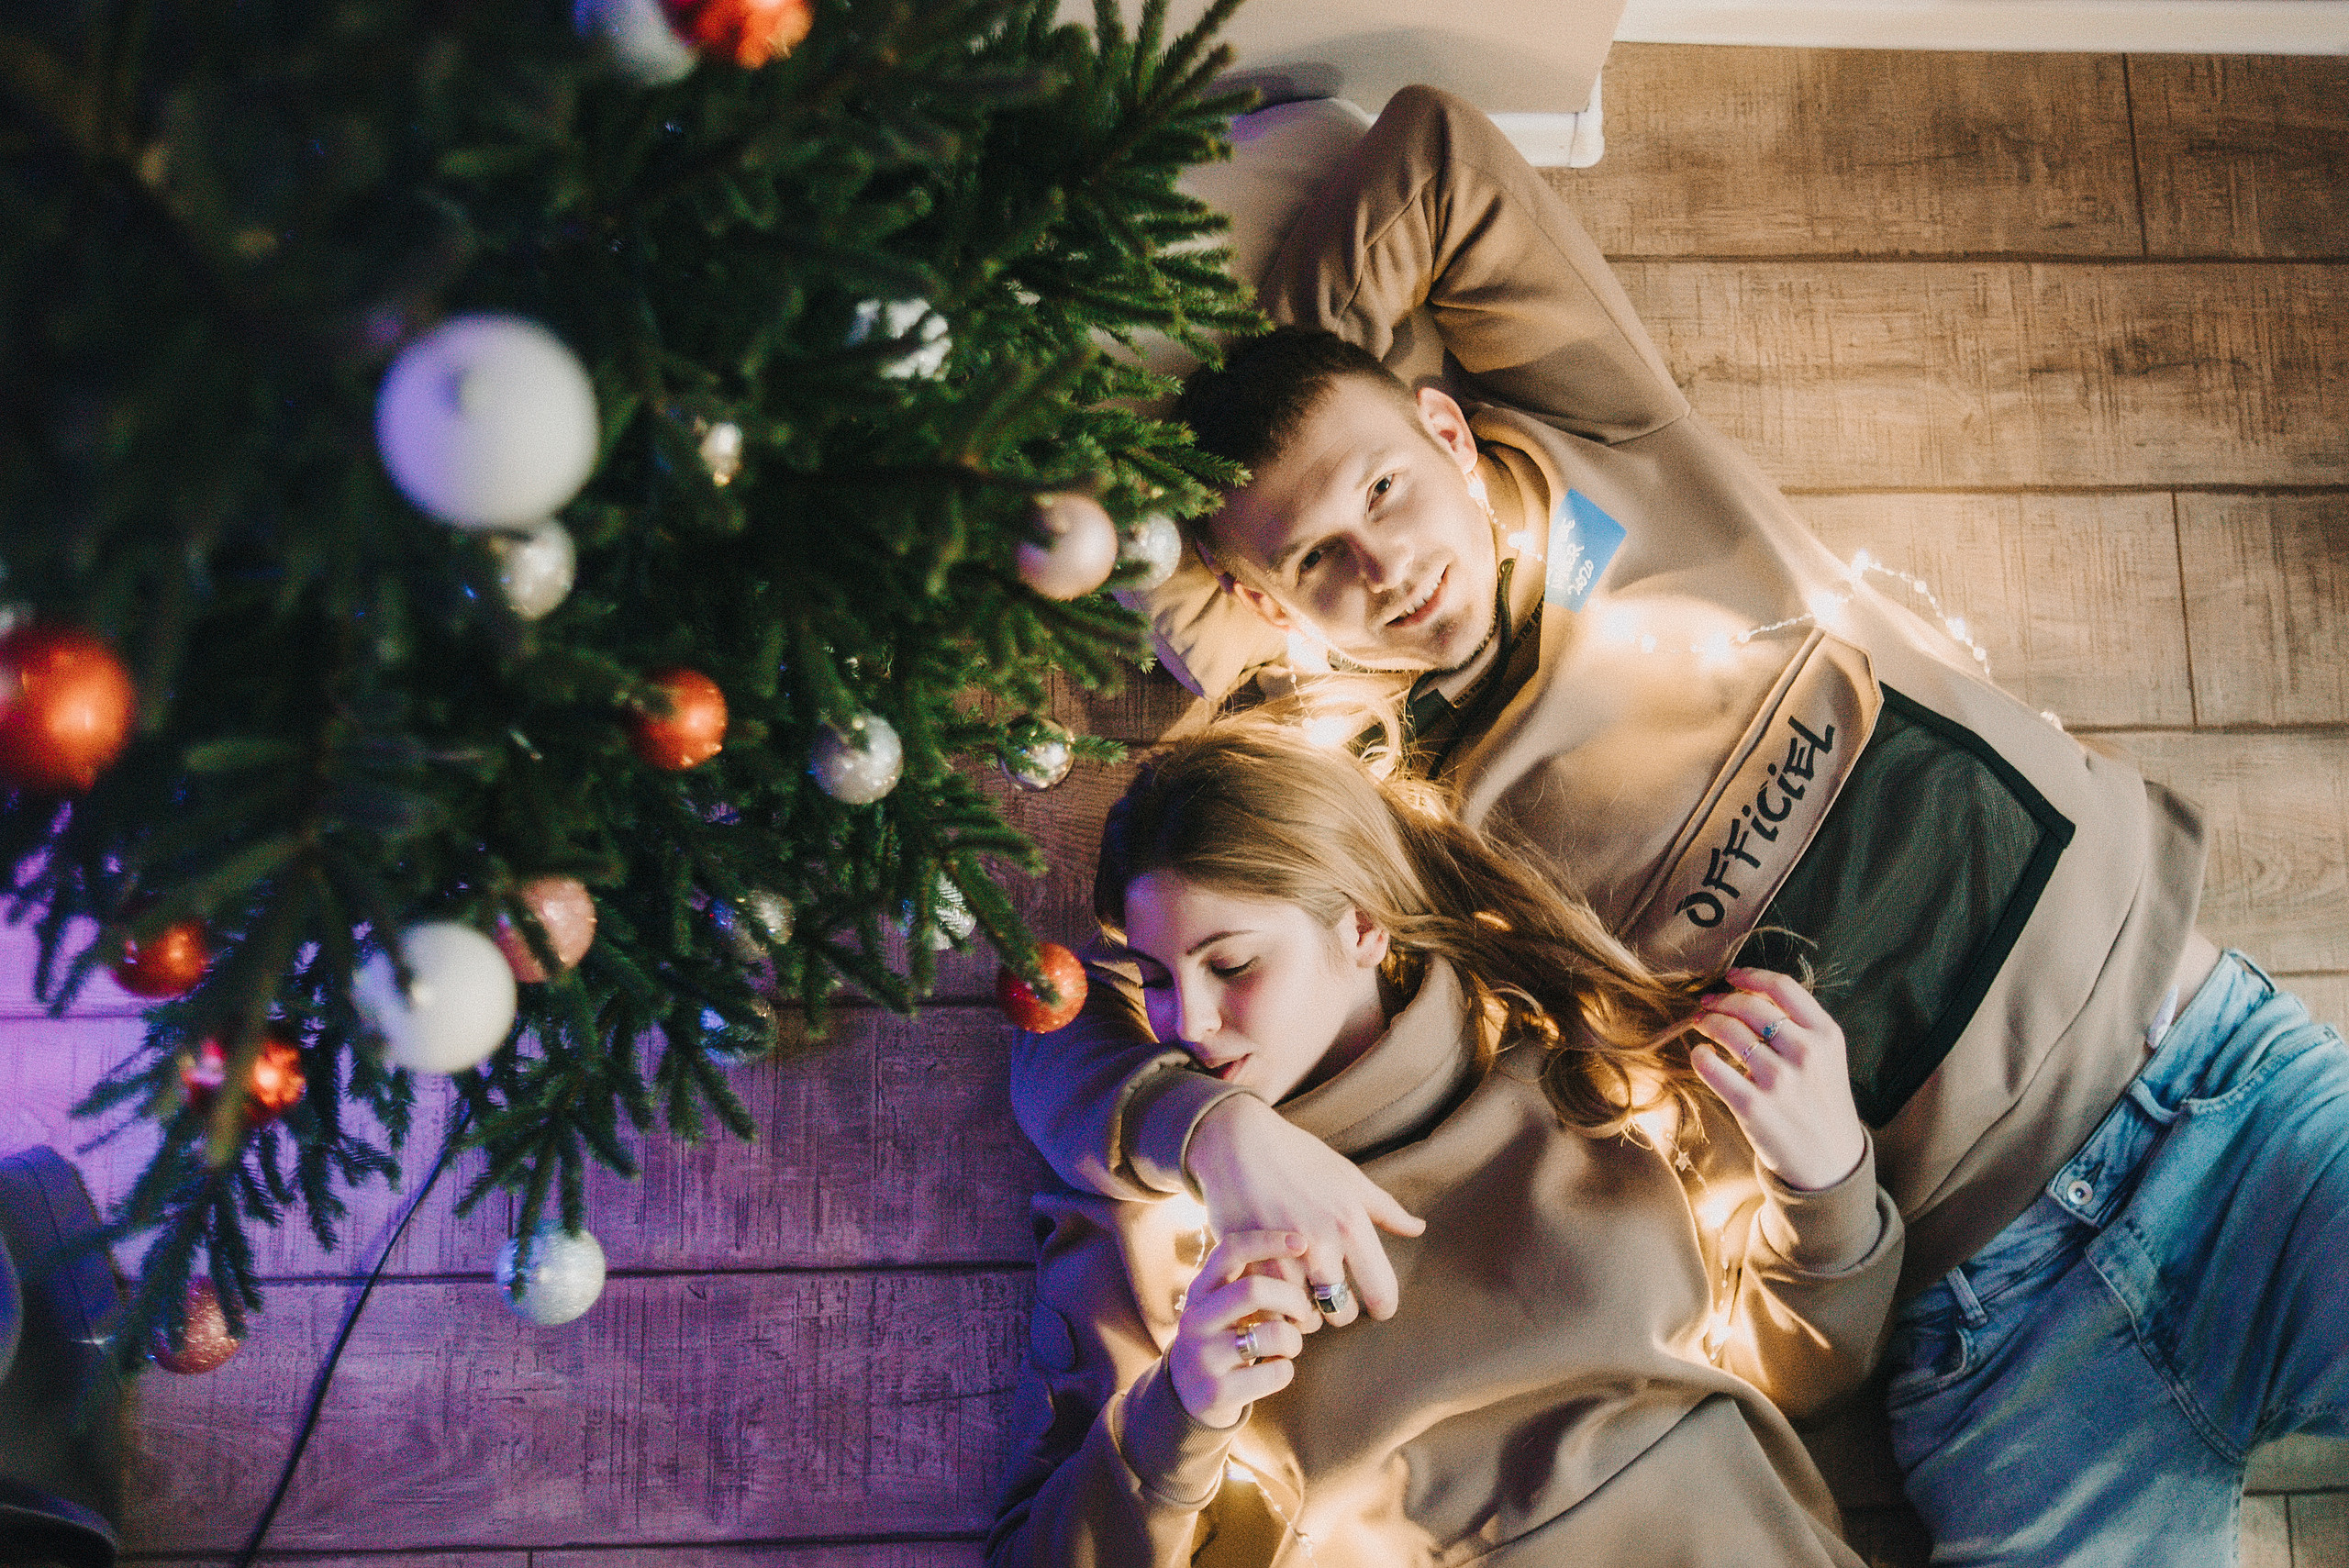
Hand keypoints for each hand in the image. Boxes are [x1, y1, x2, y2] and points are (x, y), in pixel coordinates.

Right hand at [1167, 1230, 1316, 1428]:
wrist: (1186, 1396)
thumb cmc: (1221, 1337)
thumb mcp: (1220, 1304)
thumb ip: (1246, 1280)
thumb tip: (1300, 1250)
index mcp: (1200, 1290)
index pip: (1230, 1251)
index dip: (1268, 1240)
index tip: (1301, 1242)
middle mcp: (1196, 1319)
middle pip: (1254, 1290)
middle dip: (1293, 1298)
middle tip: (1303, 1311)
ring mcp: (1204, 1357)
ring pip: (1275, 1334)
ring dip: (1294, 1340)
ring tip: (1286, 1345)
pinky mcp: (1218, 1391)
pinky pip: (1278, 1372)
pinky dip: (1286, 1369)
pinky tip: (1271, 1369)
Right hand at [1185, 1095, 1425, 1325]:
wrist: (1235, 1143)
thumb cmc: (1298, 1157)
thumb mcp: (1348, 1177)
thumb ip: (1387, 1210)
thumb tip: (1419, 1228)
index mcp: (1350, 1226)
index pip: (1381, 1295)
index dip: (1382, 1306)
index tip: (1374, 1303)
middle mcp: (1319, 1248)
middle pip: (1342, 1315)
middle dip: (1340, 1310)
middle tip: (1331, 1293)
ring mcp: (1280, 1259)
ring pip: (1304, 1319)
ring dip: (1305, 1312)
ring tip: (1301, 1292)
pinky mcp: (1246, 1266)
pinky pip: (1268, 1310)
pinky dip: (1274, 1308)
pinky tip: (1275, 1291)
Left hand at [1690, 968, 1867, 1192]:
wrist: (1830, 1160)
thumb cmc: (1822, 1101)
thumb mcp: (1827, 1056)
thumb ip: (1799, 1025)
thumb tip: (1749, 992)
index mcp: (1827, 1035)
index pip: (1783, 987)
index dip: (1750, 976)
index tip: (1731, 976)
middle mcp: (1806, 1053)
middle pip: (1750, 1006)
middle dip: (1722, 999)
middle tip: (1707, 1003)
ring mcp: (1780, 1081)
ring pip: (1729, 1031)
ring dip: (1707, 1021)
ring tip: (1700, 1023)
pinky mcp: (1754, 1106)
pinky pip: (1712, 1067)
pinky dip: (1700, 1054)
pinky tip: (1701, 1054)